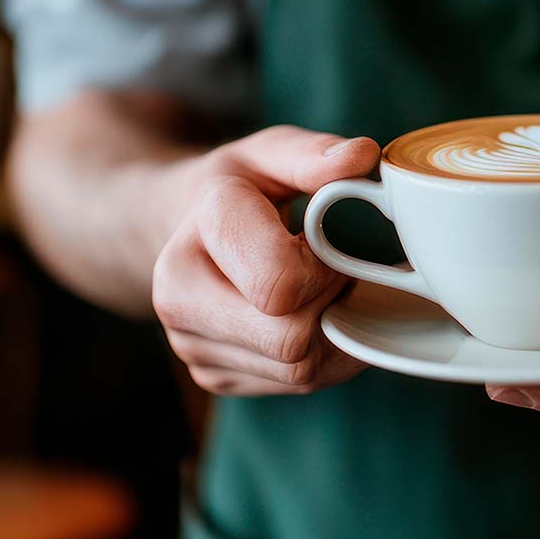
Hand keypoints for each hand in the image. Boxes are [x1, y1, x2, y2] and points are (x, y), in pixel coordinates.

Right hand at [153, 126, 378, 395]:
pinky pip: (294, 385)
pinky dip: (321, 355)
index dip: (326, 266)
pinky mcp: (212, 376)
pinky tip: (309, 315)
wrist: (186, 229)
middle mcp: (177, 298)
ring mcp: (190, 345)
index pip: (281, 284)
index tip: (324, 241)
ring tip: (318, 288)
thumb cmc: (242, 186)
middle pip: (291, 339)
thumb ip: (314, 155)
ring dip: (331, 332)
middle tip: (331, 269)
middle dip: (330, 304)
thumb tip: (362, 155)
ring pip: (297, 370)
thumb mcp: (272, 153)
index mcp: (196, 235)